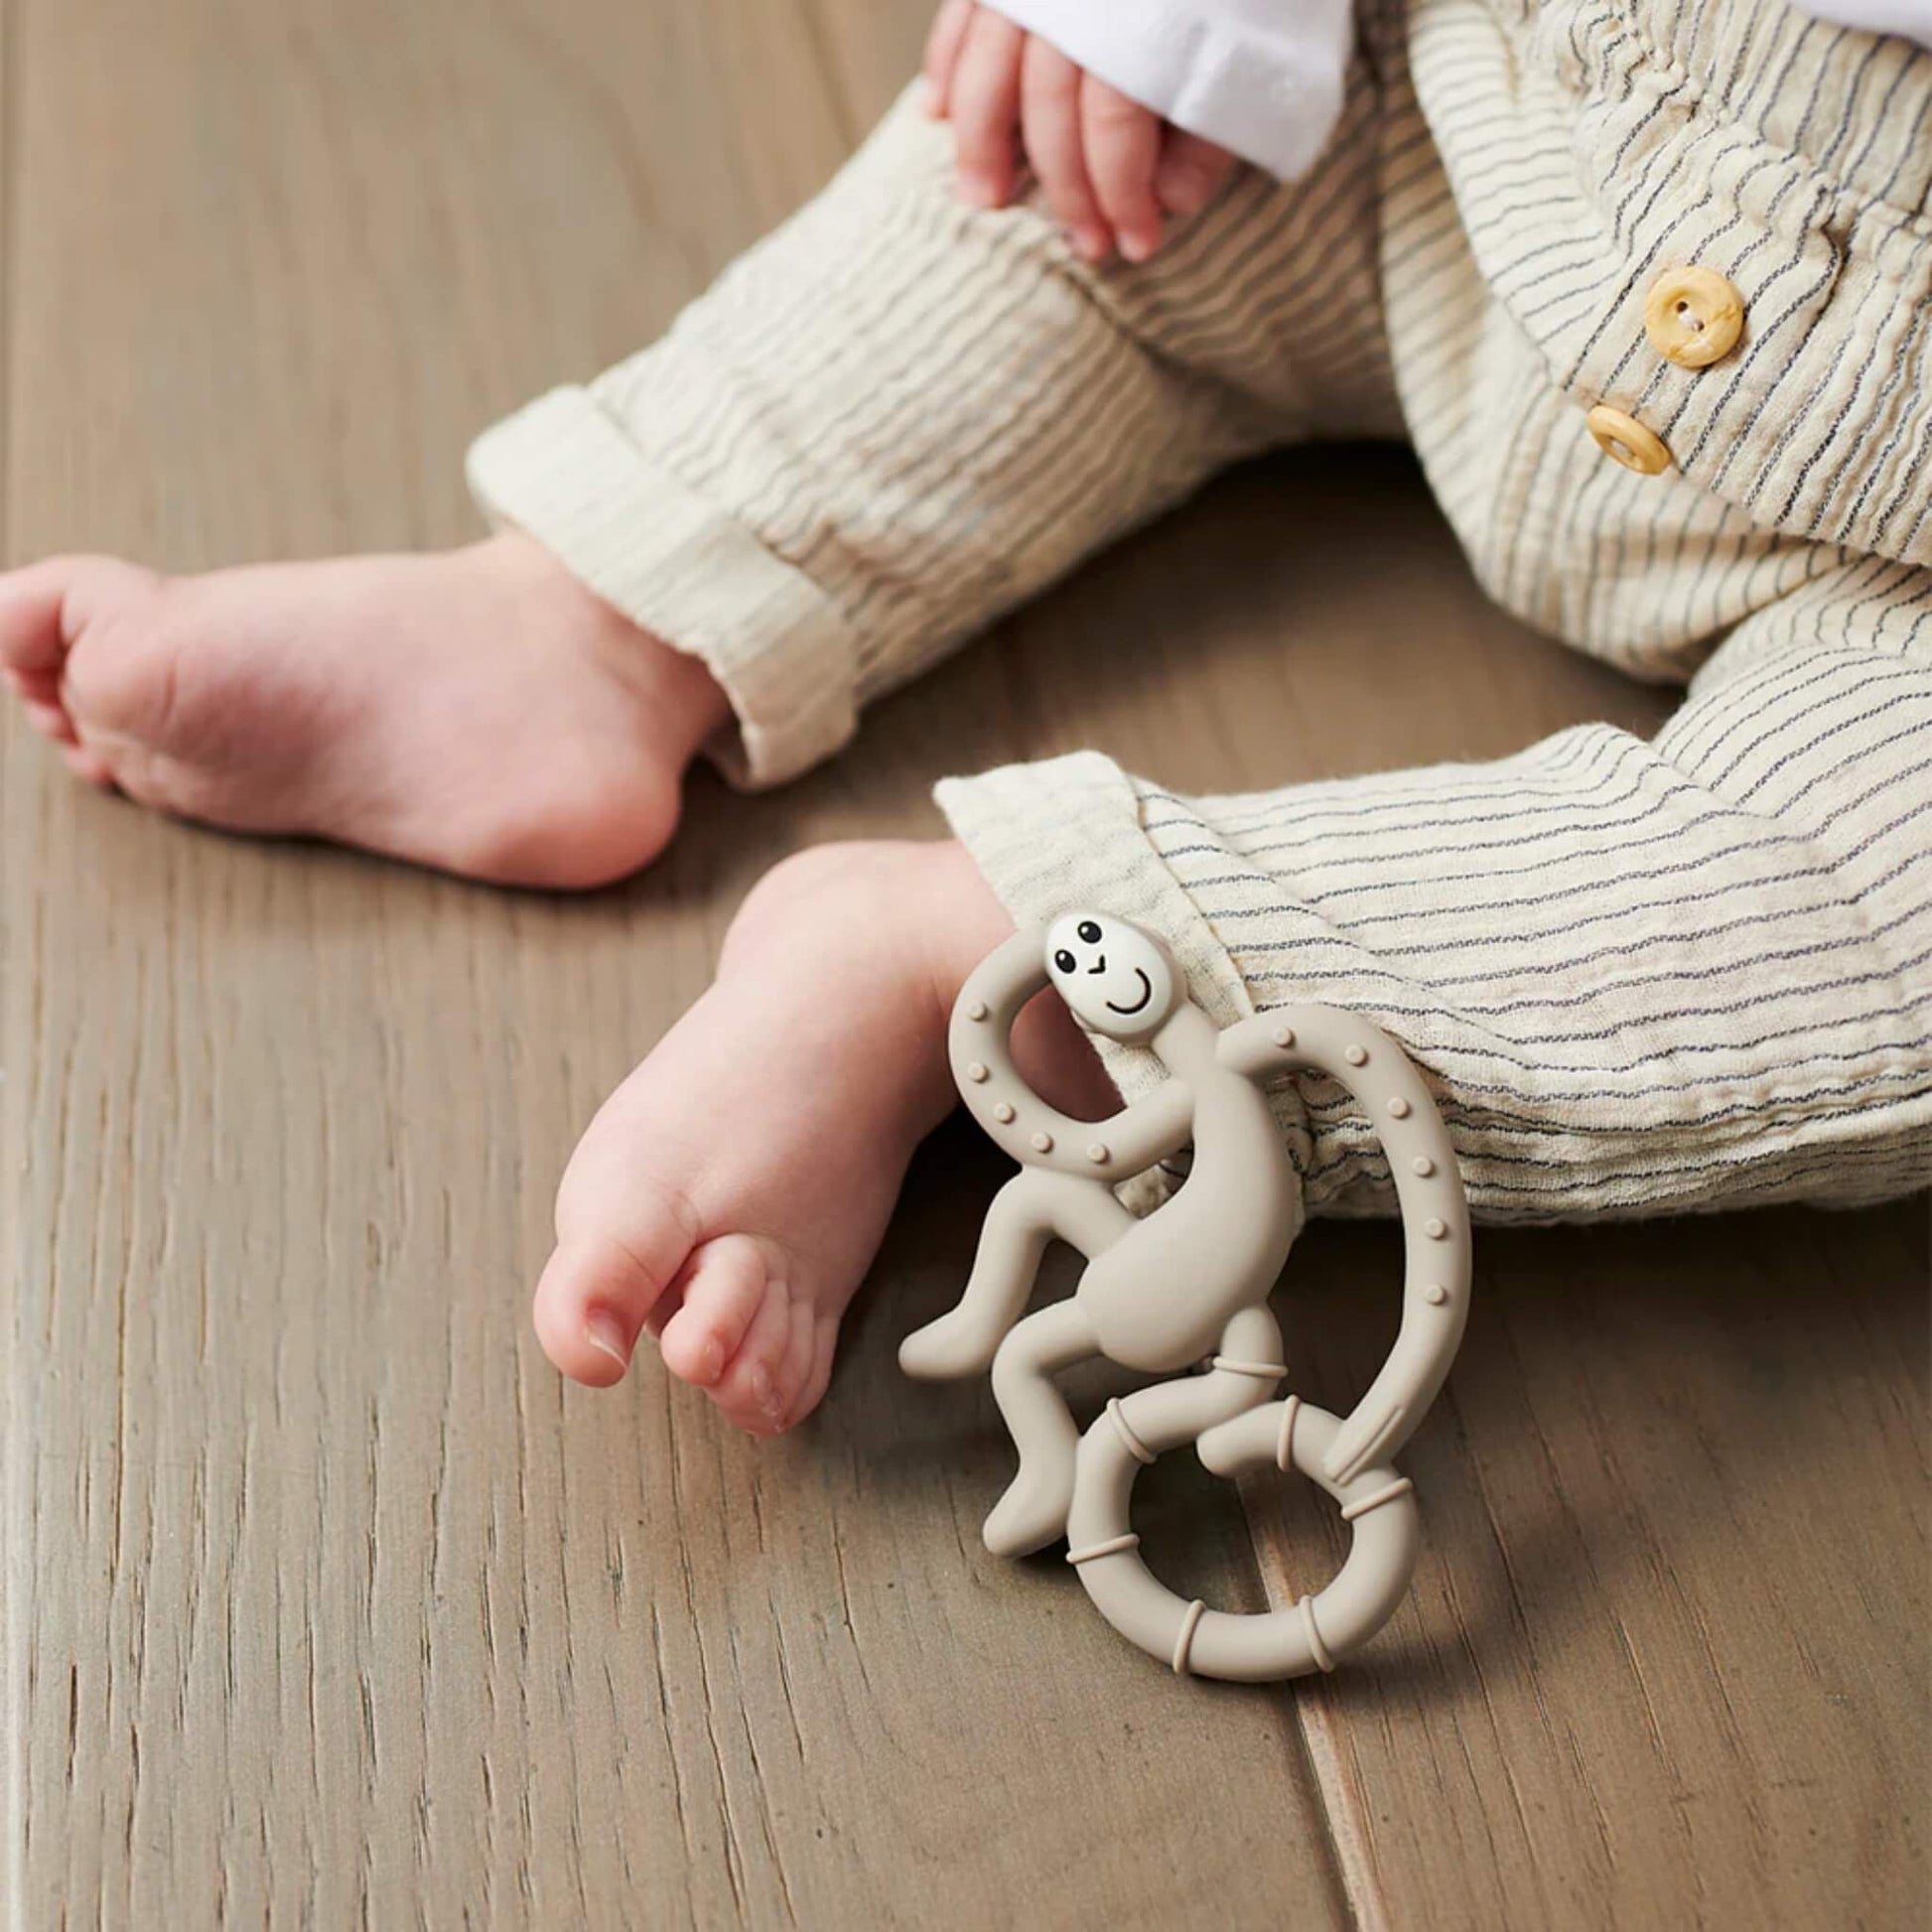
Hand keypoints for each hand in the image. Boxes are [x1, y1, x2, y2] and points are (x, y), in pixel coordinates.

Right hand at [922, 0, 1237, 262]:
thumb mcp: (1253, 48)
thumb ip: (1215, 123)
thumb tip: (1168, 200)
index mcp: (1144, 13)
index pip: (1113, 125)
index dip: (1121, 195)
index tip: (1137, 245)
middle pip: (1049, 108)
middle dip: (1065, 187)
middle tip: (1083, 243)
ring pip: (987, 66)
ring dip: (979, 143)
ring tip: (983, 199)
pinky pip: (961, 13)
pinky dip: (944, 65)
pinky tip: (936, 114)